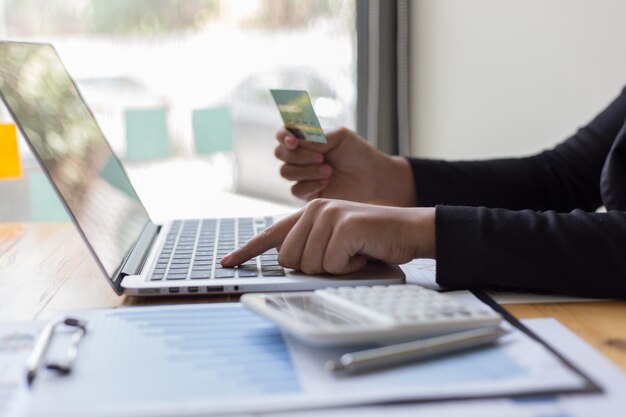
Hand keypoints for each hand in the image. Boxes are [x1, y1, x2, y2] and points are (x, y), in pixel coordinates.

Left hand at [221, 199, 434, 273]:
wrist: (408, 229)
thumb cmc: (373, 240)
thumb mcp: (336, 239)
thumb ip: (310, 244)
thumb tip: (286, 261)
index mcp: (309, 212)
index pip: (271, 234)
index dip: (247, 251)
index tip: (227, 263)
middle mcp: (314, 209)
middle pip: (290, 260)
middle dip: (315, 268)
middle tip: (341, 256)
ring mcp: (328, 215)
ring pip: (310, 266)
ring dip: (336, 268)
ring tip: (355, 252)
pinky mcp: (343, 226)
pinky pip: (332, 265)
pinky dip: (350, 267)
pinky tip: (363, 253)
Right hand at [274, 127, 416, 205]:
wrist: (372, 176)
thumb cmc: (357, 153)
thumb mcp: (340, 137)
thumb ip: (317, 137)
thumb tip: (296, 142)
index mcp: (306, 138)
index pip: (283, 133)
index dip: (283, 136)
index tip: (294, 141)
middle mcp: (300, 156)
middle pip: (280, 153)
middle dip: (299, 156)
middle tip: (322, 158)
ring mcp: (302, 175)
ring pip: (286, 172)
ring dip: (306, 171)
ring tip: (329, 171)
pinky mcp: (307, 193)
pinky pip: (295, 190)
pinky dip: (310, 185)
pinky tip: (326, 182)